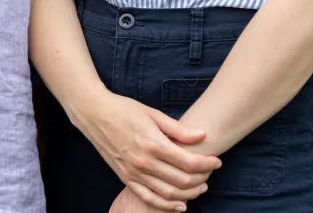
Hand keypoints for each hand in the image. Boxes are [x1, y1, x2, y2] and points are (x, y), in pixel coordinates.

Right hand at [71, 92, 217, 210]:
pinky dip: (166, 206)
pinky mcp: (126, 178)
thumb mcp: (152, 113)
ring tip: (200, 187)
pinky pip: (149, 198)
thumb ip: (178, 128)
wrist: (94, 113)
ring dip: (189, 194)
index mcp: (153, 143)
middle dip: (201, 179)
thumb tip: (202, 135)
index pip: (188, 161)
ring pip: (168, 194)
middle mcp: (144, 161)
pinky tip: (180, 205)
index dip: (207, 163)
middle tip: (211, 173)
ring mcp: (134, 172)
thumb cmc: (124, 109)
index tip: (217, 161)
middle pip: (181, 180)